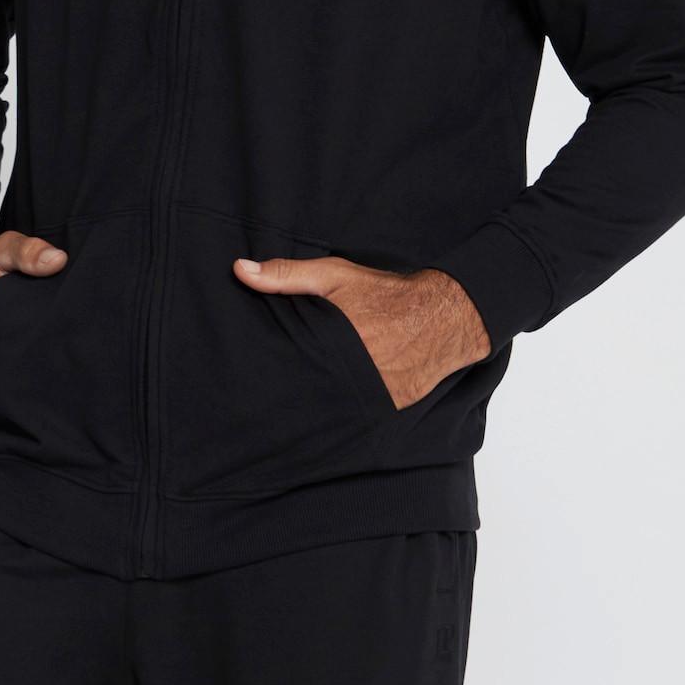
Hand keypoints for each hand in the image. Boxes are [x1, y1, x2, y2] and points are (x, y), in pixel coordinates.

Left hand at [233, 254, 489, 407]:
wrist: (444, 314)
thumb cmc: (385, 294)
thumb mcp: (334, 277)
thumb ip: (286, 275)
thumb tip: (240, 270)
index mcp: (331, 348)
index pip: (289, 373)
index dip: (272, 377)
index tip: (256, 382)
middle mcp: (351, 378)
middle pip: (309, 394)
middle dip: (296, 392)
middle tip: (273, 398)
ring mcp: (373, 397)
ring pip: (333, 408)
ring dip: (323, 402)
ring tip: (310, 400)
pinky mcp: (390, 407)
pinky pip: (361, 413)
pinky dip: (351, 408)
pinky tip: (340, 401)